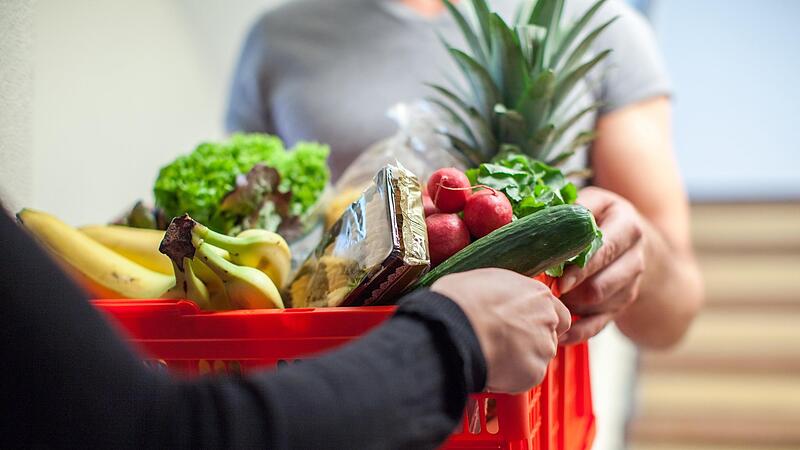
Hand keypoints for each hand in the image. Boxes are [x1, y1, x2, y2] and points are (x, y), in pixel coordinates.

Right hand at [431, 268, 570, 393]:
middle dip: (530, 342)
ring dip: (520, 360)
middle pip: (548, 336)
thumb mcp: (486, 280)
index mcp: (537, 294)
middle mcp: (547, 319)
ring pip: (537, 358)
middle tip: (504, 342)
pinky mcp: (534, 372)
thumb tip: (495, 297)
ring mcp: (543, 347)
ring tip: (493, 355)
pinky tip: (491, 368)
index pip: (557, 313)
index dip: (539, 322)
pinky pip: (525, 378)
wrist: (454, 328)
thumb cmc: (461, 302)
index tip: (524, 327)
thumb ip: (504, 293)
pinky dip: (511, 377)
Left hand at [558, 187, 645, 344]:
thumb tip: (526, 220)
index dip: (579, 268)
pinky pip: (598, 326)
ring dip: (570, 308)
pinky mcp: (620, 306)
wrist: (629, 239)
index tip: (557, 279)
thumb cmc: (598, 217)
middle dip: (570, 292)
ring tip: (545, 302)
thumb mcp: (590, 202)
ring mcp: (629, 285)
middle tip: (544, 292)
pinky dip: (577, 332)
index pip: (605, 251)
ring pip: (598, 306)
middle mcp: (634, 258)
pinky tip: (557, 332)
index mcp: (627, 227)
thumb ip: (568, 209)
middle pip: (601, 286)